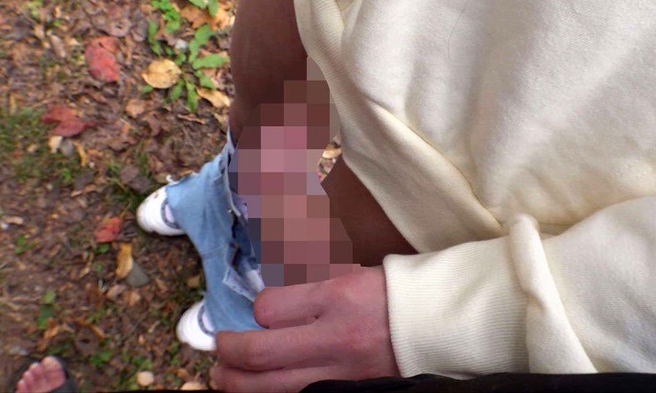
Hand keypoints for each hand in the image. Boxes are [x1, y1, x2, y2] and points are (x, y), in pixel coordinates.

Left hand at [211, 266, 399, 391]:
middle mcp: (334, 336)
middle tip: (219, 346)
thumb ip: (307, 281)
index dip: (256, 311)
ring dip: (236, 382)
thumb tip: (266, 289)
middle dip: (229, 350)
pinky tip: (258, 388)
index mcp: (336, 296)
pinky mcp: (347, 392)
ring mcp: (341, 372)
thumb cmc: (390, 293)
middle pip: (260, 353)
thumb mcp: (348, 273)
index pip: (270, 308)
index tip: (259, 311)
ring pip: (270, 387)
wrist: (436, 326)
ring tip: (222, 375)